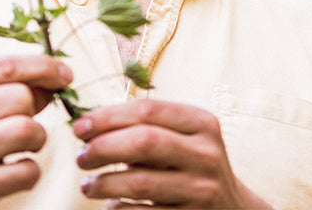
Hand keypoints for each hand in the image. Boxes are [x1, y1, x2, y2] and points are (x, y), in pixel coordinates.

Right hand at [0, 55, 71, 209]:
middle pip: (20, 97)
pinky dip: (30, 171)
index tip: (64, 74)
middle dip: (32, 108)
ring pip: (27, 129)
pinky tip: (14, 171)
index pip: (4, 66)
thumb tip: (52, 78)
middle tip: (21, 120)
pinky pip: (27, 170)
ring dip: (36, 138)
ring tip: (22, 146)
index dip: (43, 66)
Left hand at [73, 99, 274, 208]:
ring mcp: (202, 189)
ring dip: (103, 183)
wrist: (232, 208)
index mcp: (201, 122)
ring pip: (139, 182)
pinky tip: (111, 204)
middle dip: (102, 148)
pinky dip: (118, 209)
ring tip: (88, 184)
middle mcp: (206, 153)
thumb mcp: (181, 137)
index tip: (79, 128)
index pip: (146, 110)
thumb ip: (144, 127)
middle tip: (81, 158)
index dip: (107, 117)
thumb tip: (88, 127)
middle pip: (143, 142)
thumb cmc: (189, 164)